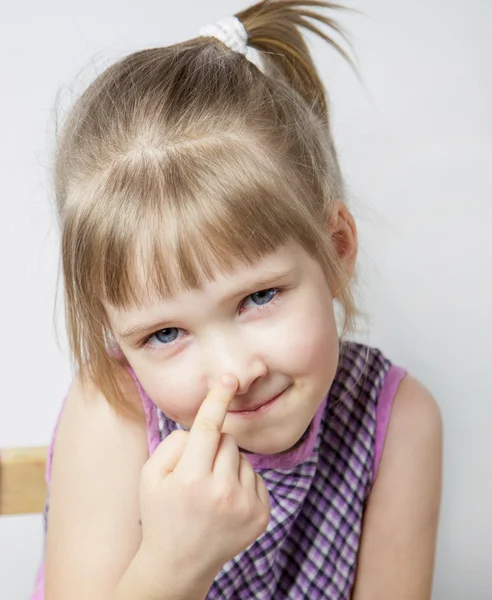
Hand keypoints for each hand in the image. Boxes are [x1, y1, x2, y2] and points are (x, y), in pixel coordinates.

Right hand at [137, 374, 270, 589]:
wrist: (179, 565)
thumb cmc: (161, 514)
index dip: (218, 399)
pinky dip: (242, 481)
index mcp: (190, 479)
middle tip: (197, 472)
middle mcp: (222, 492)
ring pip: (243, 457)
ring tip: (210, 491)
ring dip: (228, 464)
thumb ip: (174, 444)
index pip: (207, 427)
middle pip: (227, 440)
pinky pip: (256, 476)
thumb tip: (203, 428)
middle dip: (213, 447)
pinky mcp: (261, 515)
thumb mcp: (150, 476)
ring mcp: (245, 506)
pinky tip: (226, 502)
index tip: (230, 378)